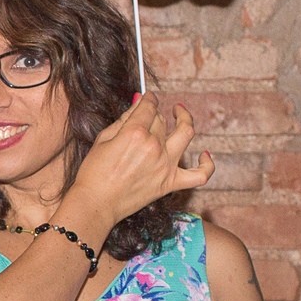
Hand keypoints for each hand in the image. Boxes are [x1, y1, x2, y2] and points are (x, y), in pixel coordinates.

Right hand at [70, 92, 213, 233]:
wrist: (96, 203)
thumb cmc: (94, 172)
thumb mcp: (103, 139)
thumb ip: (123, 119)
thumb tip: (138, 103)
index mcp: (134, 134)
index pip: (149, 107)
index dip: (149, 98)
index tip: (148, 97)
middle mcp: (154, 147)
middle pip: (162, 120)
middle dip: (156, 114)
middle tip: (148, 116)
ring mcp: (166, 166)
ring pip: (186, 133)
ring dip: (185, 119)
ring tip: (180, 114)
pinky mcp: (171, 184)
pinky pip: (200, 175)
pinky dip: (206, 164)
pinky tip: (204, 154)